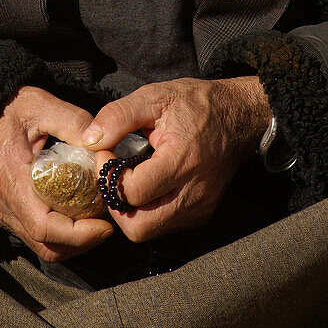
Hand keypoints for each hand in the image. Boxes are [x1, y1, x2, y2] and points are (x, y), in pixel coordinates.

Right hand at [0, 85, 113, 261]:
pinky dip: (55, 229)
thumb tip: (103, 146)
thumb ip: (73, 122)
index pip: (45, 227)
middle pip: (45, 244)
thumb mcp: (40, 104)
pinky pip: (29, 232)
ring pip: (38, 243)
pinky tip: (72, 208)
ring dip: (69, 238)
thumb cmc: (7, 107)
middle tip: (107, 221)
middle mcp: (1, 203)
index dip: (80, 234)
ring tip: (93, 216)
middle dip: (81, 240)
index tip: (106, 224)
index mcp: (11, 179)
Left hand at [82, 76, 270, 242]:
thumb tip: (89, 140)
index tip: (106, 153)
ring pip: (150, 230)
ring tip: (127, 178)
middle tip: (111, 176)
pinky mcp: (202, 214)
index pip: (134, 192)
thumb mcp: (155, 96)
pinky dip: (148, 211)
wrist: (238, 117)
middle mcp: (194, 192)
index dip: (110, 176)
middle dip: (116, 204)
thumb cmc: (195, 103)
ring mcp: (200, 207)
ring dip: (130, 210)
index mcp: (182, 160)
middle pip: (139, 227)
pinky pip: (164, 225)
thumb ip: (118, 116)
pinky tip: (146, 184)